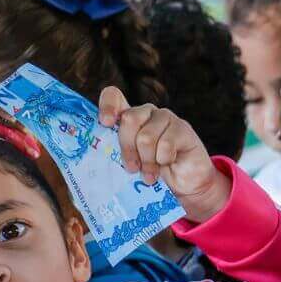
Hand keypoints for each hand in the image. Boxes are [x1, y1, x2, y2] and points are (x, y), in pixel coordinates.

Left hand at [99, 86, 231, 222]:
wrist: (184, 185)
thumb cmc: (152, 174)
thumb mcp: (129, 165)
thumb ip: (115, 156)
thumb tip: (96, 161)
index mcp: (128, 118)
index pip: (114, 96)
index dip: (107, 106)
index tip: (105, 123)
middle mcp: (146, 113)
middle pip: (129, 119)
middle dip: (128, 149)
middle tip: (132, 169)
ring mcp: (165, 118)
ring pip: (146, 137)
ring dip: (147, 162)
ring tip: (150, 175)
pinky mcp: (183, 128)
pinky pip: (166, 144)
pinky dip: (163, 160)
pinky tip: (168, 164)